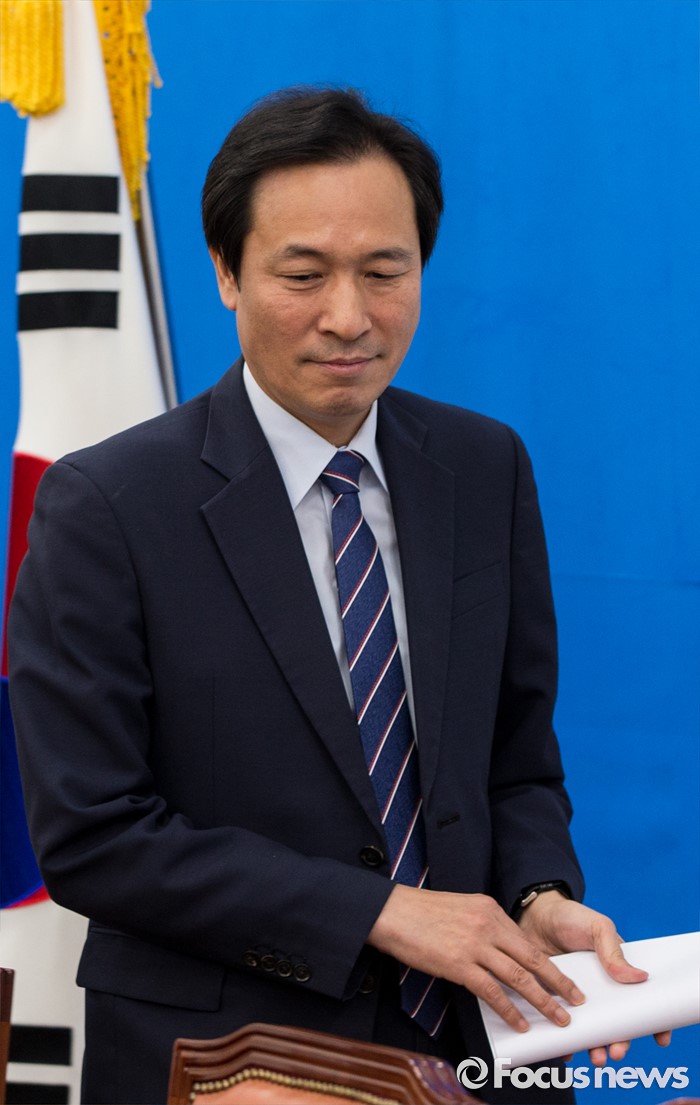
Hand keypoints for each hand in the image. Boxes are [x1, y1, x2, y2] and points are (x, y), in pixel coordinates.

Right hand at [367, 885, 584, 1032]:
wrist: (391, 911)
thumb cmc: (420, 912)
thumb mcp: (460, 908)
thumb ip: (482, 925)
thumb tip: (498, 950)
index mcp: (489, 909)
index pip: (526, 941)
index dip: (548, 963)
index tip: (564, 978)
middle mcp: (488, 924)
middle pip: (532, 958)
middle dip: (558, 982)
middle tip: (576, 1000)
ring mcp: (475, 944)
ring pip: (519, 978)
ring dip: (543, 1001)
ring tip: (559, 1018)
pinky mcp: (459, 964)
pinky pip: (492, 992)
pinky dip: (510, 1010)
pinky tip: (520, 1023)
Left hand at [517, 891, 671, 1063]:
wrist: (534, 915)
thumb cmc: (571, 918)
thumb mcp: (597, 927)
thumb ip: (613, 951)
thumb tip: (639, 977)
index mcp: (616, 973)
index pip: (639, 1001)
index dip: (653, 1021)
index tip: (659, 1037)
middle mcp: (599, 990)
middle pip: (616, 1023)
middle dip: (620, 1042)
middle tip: (616, 1052)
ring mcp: (577, 997)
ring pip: (591, 1030)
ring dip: (595, 1047)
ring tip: (596, 1057)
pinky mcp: (554, 1000)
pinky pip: (561, 1027)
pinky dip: (565, 1041)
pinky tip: (566, 1050)